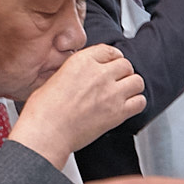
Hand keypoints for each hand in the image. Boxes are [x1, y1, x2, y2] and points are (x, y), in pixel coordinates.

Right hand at [11, 45, 145, 165]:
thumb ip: (74, 73)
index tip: (112, 63)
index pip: (109, 50)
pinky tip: (128, 107)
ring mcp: (111, 93)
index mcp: (82, 61)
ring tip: (124, 93)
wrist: (47, 132)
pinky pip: (140, 102)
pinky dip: (136, 104)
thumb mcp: (54, 78)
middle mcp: (100, 74)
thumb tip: (82, 76)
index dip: (113, 58)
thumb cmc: (43, 111)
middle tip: (118, 81)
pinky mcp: (118, 113)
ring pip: (137, 81)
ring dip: (132, 86)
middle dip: (123, 73)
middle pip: (126, 64)